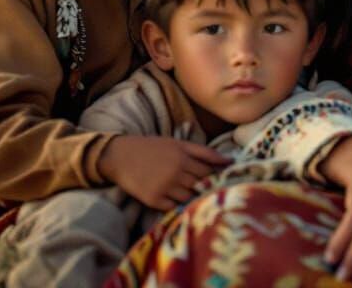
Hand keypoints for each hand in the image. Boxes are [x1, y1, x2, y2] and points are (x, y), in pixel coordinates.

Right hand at [98, 135, 230, 209]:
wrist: (121, 156)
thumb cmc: (153, 147)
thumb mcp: (178, 144)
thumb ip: (203, 152)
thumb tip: (229, 160)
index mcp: (183, 157)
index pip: (209, 171)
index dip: (217, 175)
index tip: (223, 179)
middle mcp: (175, 173)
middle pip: (201, 185)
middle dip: (208, 188)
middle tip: (215, 191)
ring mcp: (164, 188)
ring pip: (189, 197)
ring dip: (195, 198)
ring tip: (198, 197)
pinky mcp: (153, 200)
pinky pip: (174, 207)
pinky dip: (179, 205)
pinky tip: (181, 202)